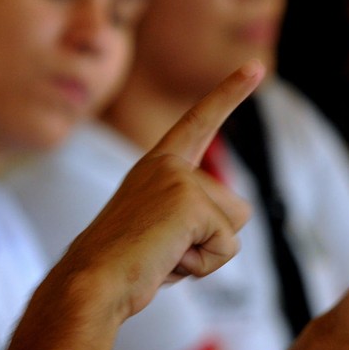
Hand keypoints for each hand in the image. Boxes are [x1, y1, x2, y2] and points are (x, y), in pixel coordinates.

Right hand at [0, 61, 262, 349]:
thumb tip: (232, 227)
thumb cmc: (125, 267)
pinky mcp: (188, 200)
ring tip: (164, 254)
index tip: (257, 66)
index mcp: (157, 166)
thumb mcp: (162, 232)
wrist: (91, 283)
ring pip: (236, 224)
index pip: (200, 122)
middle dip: (212, 241)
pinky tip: (167, 261)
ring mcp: (178, 178)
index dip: (230, 93)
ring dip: (208, 253)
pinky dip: (203, 265)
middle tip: (162, 250)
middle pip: (236, 206)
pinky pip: (226, 245)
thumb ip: (191, 218)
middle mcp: (168, 164)